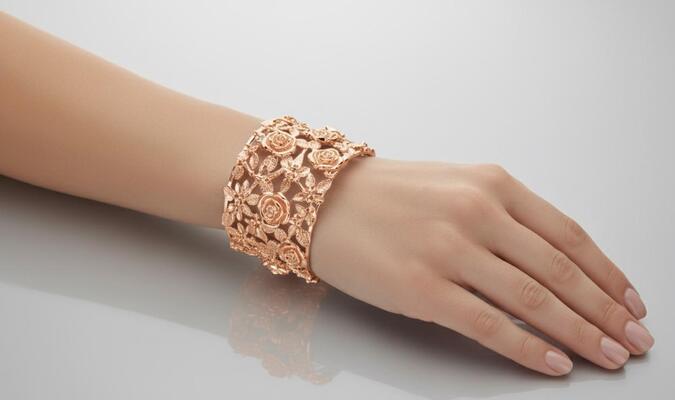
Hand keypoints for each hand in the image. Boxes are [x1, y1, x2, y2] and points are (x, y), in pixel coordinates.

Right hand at [311, 157, 653, 375]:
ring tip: (606, 355)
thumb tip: (552, 266)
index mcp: (492, 185)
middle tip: (632, 339)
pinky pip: (488, 324)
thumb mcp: (456, 185)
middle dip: (605, 311)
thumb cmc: (388, 194)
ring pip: (532, 299)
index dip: (607, 274)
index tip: (630, 301)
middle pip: (560, 270)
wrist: (323, 200)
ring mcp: (449, 251)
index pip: (568, 235)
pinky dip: (526, 347)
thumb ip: (505, 217)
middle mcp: (477, 213)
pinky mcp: (422, 288)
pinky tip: (553, 362)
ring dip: (578, 333)